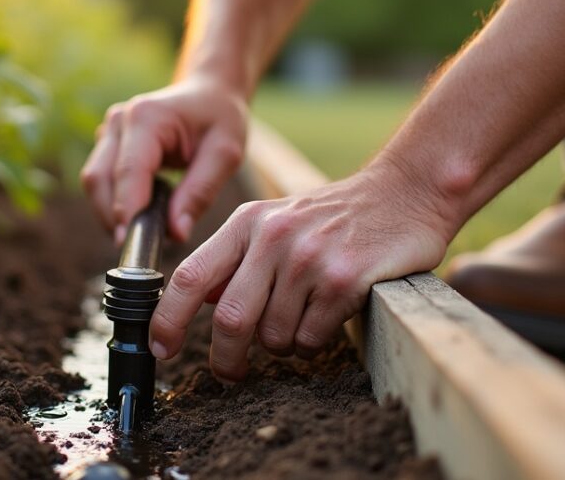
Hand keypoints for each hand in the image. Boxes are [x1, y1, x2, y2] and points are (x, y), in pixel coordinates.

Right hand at [81, 76, 247, 242]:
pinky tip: (144, 212)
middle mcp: (119, 121)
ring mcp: (109, 131)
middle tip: (142, 249)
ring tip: (147, 230)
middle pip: (99, 179)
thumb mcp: (225, 154)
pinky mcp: (108, 144)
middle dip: (115, 218)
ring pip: (95, 183)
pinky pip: (102, 181)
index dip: (127, 209)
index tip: (132, 244)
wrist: (210, 93)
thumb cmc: (220, 119)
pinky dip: (118, 203)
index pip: (128, 171)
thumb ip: (200, 192)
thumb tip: (175, 233)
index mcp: (147, 117)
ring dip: (113, 213)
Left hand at [148, 159, 455, 380]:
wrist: (404, 193)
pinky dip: (314, 342)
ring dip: (283, 345)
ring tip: (303, 319)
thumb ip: (234, 260)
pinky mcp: (344, 280)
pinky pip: (311, 338)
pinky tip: (328, 315)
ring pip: (273, 336)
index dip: (167, 320)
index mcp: (246, 222)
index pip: (189, 276)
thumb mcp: (274, 222)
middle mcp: (273, 237)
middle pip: (229, 319)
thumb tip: (195, 303)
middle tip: (232, 371)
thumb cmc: (333, 216)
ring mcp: (309, 258)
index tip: (160, 350)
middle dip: (226, 358)